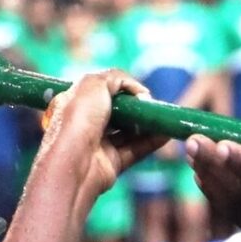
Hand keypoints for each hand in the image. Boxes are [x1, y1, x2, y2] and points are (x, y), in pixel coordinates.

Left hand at [39, 70, 167, 199]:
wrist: (74, 163)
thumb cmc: (80, 119)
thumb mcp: (94, 84)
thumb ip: (117, 78)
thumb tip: (136, 89)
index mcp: (74, 102)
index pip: (100, 90)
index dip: (121, 88)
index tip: (139, 91)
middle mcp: (84, 122)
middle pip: (116, 111)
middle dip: (136, 106)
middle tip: (154, 104)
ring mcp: (97, 144)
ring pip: (127, 131)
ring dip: (147, 124)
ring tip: (165, 117)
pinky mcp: (111, 163)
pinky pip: (135, 149)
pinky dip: (151, 142)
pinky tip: (166, 133)